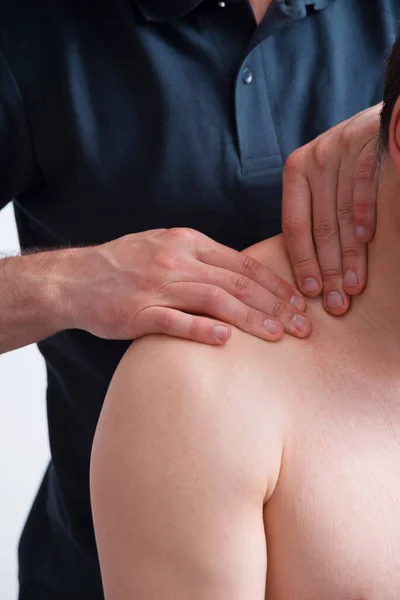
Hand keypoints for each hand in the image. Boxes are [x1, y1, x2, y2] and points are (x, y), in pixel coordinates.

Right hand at [60, 228, 310, 344]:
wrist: (74, 279)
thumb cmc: (124, 264)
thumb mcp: (164, 247)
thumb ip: (200, 258)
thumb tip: (240, 276)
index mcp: (186, 242)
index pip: (242, 263)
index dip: (275, 283)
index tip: (299, 301)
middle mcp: (176, 261)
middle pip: (236, 282)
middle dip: (275, 305)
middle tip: (303, 325)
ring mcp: (156, 286)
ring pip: (214, 300)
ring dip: (250, 318)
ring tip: (278, 335)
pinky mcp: (136, 312)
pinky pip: (173, 320)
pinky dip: (201, 329)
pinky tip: (226, 339)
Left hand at [282, 103, 379, 314]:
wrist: (385, 117)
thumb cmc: (353, 160)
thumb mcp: (327, 180)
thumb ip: (316, 211)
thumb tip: (312, 269)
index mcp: (296, 172)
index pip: (294, 227)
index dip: (303, 262)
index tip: (310, 293)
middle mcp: (314, 159)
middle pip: (319, 227)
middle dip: (328, 270)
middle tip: (336, 303)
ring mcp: (339, 148)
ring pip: (341, 213)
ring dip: (348, 255)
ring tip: (353, 286)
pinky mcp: (366, 140)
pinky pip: (363, 184)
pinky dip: (364, 213)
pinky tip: (366, 241)